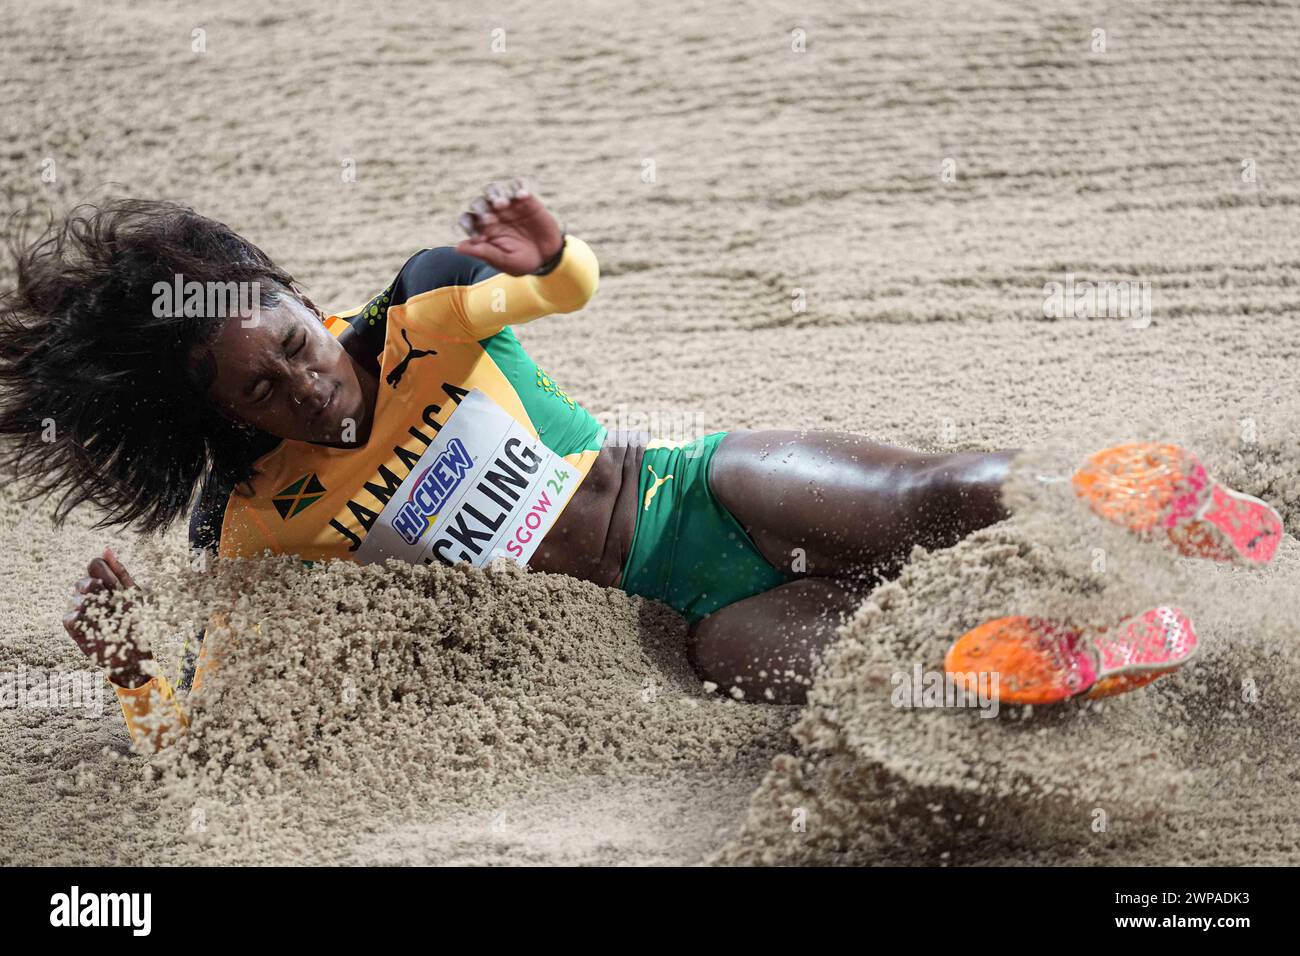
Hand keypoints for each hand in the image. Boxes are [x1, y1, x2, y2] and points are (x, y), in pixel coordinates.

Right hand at [63, 547, 152, 687]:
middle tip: (109, 601)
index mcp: (106, 584)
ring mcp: (81, 610)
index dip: (103, 572)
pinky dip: (83, 619)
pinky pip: (70, 616)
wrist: (134, 653)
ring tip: (107, 617)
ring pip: (77, 598)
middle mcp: (91, 594)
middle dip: (97, 588)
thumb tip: (107, 548)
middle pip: (83, 579)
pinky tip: (95, 625)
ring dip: (94, 606)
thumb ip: (120, 572)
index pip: (94, 564)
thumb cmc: (137, 622)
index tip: (115, 585)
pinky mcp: (74, 627)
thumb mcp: (133, 594)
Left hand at [455, 179, 563, 275]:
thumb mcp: (503, 261)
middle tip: (490, 219)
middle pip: (479, 202)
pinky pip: (519, 185)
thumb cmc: (521, 262)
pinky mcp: (525, 199)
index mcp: (482, 229)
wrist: (547, 257)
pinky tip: (523, 196)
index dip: (469, 224)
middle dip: (481, 208)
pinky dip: (519, 187)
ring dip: (495, 195)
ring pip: (494, 190)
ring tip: (502, 205)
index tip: (478, 237)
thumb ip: (483, 253)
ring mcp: (508, 205)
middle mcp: (492, 214)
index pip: (468, 220)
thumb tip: (458, 248)